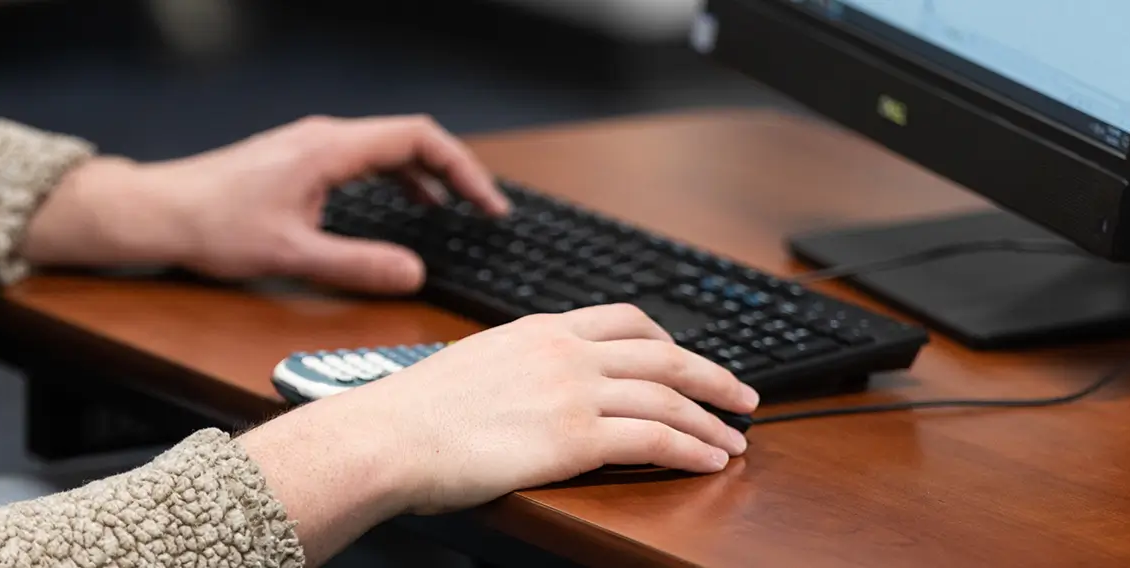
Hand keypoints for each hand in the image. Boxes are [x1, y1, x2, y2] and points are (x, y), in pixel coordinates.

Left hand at [22, 114, 510, 292]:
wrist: (158, 212)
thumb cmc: (212, 226)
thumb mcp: (292, 255)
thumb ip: (358, 266)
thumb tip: (413, 274)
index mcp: (330, 149)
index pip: (418, 140)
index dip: (463, 169)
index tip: (487, 203)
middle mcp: (325, 138)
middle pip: (410, 139)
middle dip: (456, 171)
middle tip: (487, 208)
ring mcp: (313, 146)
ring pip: (388, 149)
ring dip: (428, 175)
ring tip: (460, 209)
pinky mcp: (302, 161)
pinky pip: (366, 161)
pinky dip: (398, 180)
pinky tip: (409, 206)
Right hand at [240, 305, 759, 545]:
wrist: (387, 436)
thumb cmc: (411, 414)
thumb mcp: (472, 365)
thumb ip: (516, 368)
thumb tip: (528, 390)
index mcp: (540, 329)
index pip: (625, 321)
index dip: (669, 341)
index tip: (688, 359)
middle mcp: (565, 351)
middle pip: (664, 355)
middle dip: (714, 376)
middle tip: (743, 396)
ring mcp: (573, 391)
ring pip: (669, 398)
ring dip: (712, 420)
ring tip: (735, 439)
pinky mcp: (575, 437)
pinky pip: (655, 439)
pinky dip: (692, 448)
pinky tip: (709, 460)